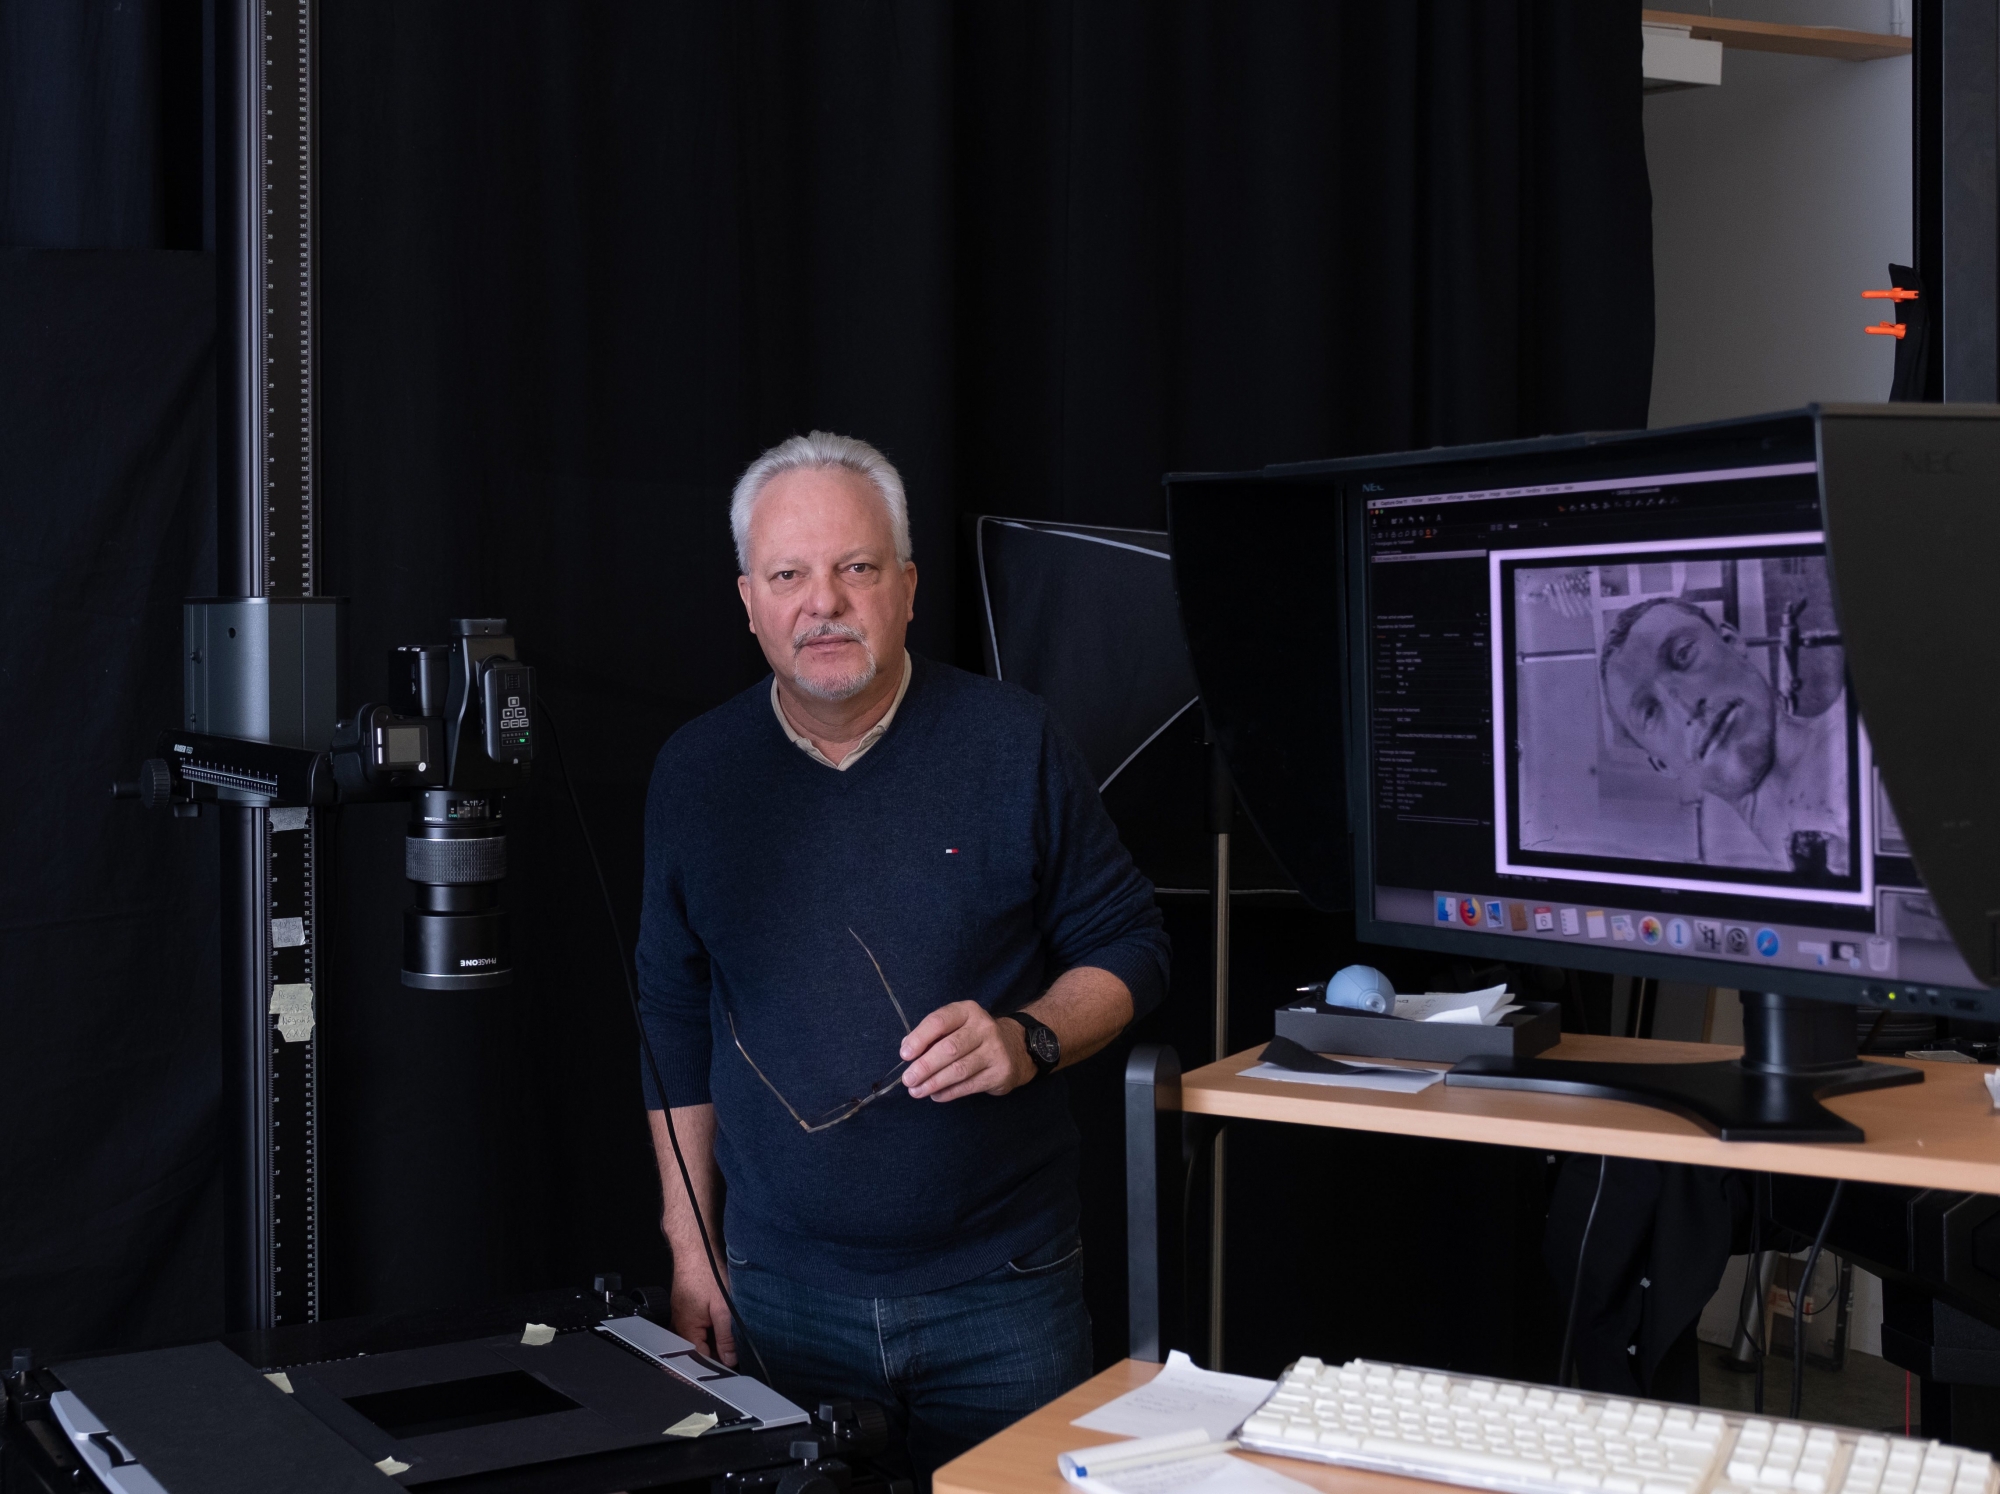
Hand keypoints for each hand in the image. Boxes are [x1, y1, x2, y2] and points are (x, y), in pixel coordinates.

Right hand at [667, 1250, 737, 1366]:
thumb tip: (729, 1359)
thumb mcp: (723, 1308)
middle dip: (717, 1352)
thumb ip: (726, 1337)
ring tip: (729, 1331)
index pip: (700, 1359)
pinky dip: (711, 1326)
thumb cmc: (706, 1272)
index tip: (733, 1366)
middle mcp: (680, 1325)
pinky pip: (698, 1325)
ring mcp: (682, 1316)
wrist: (696, 1250)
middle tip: (735, 1349)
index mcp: (687, 1329)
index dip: (718, 1365)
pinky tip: (721, 1319)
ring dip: (715, 1338)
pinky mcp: (687, 1308)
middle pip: (699, 1349)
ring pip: (700, 1337)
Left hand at [899, 1001, 1034, 1100]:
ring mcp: (995, 1050)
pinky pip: (969, 1085)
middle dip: (924, 1066)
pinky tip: (936, 1095)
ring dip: (934, 1083)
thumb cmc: (974, 1037)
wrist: (1015, 1047)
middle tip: (908, 1080)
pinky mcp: (1000, 1072)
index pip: (940, 1021)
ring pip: (958, 1070)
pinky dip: (949, 1093)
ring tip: (917, 1091)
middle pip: (949, 1048)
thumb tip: (907, 1049)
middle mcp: (984, 1028)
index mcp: (968, 1011)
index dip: (919, 1038)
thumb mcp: (957, 1026)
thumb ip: (933, 1035)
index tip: (905, 1054)